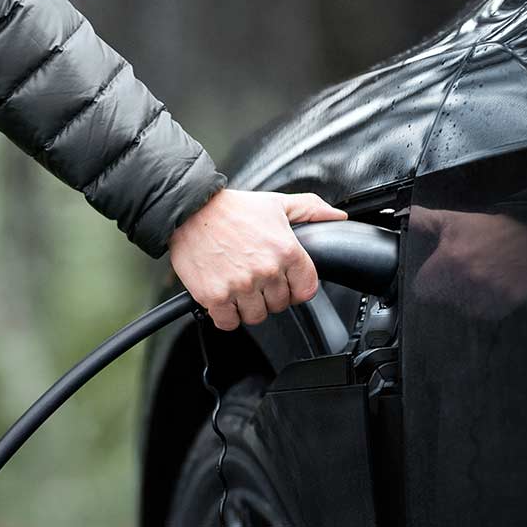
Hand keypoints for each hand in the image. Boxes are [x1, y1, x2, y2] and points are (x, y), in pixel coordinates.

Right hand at [169, 190, 347, 330]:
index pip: (306, 289)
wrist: (189, 210)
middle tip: (255, 278)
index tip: (285, 284)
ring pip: (256, 316)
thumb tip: (337, 218)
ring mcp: (240, 285)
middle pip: (280, 305)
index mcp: (285, 250)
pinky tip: (224, 298)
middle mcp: (265, 270)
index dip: (296, 288)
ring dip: (248, 306)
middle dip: (270, 295)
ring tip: (239, 286)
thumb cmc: (231, 209)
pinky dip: (226, 315)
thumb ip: (311, 210)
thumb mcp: (277, 203)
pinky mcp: (215, 296)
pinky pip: (229, 323)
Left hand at [409, 207, 526, 319]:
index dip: (426, 282)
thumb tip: (403, 215)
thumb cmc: (501, 231)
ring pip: (460, 309)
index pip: (421, 290)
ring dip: (465, 298)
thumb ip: (424, 220)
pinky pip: (482, 314)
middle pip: (441, 300)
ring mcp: (484, 297)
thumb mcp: (458, 221)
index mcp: (450, 261)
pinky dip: (484, 304)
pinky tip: (492, 286)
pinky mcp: (501, 308)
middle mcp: (466, 282)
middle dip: (446, 288)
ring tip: (478, 278)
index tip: (433, 276)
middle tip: (460, 273)